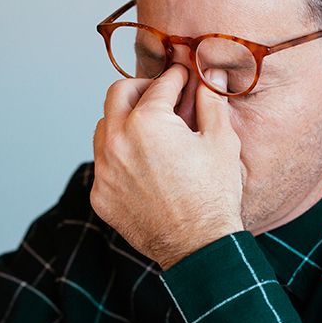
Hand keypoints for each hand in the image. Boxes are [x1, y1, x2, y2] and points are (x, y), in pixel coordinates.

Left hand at [91, 63, 244, 269]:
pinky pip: (103, 164)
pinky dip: (119, 157)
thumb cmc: (214, 194)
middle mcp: (117, 142)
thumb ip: (210, 101)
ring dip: (124, 122)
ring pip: (104, 128)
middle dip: (140, 88)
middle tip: (159, 95)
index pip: (159, 85)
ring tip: (149, 131)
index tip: (182, 77)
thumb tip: (209, 76)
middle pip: (117, 94)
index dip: (176, 77)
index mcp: (147, 122)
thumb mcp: (221, 141)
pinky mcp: (100, 195)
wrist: (198, 246)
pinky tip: (142, 165)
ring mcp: (104, 170)